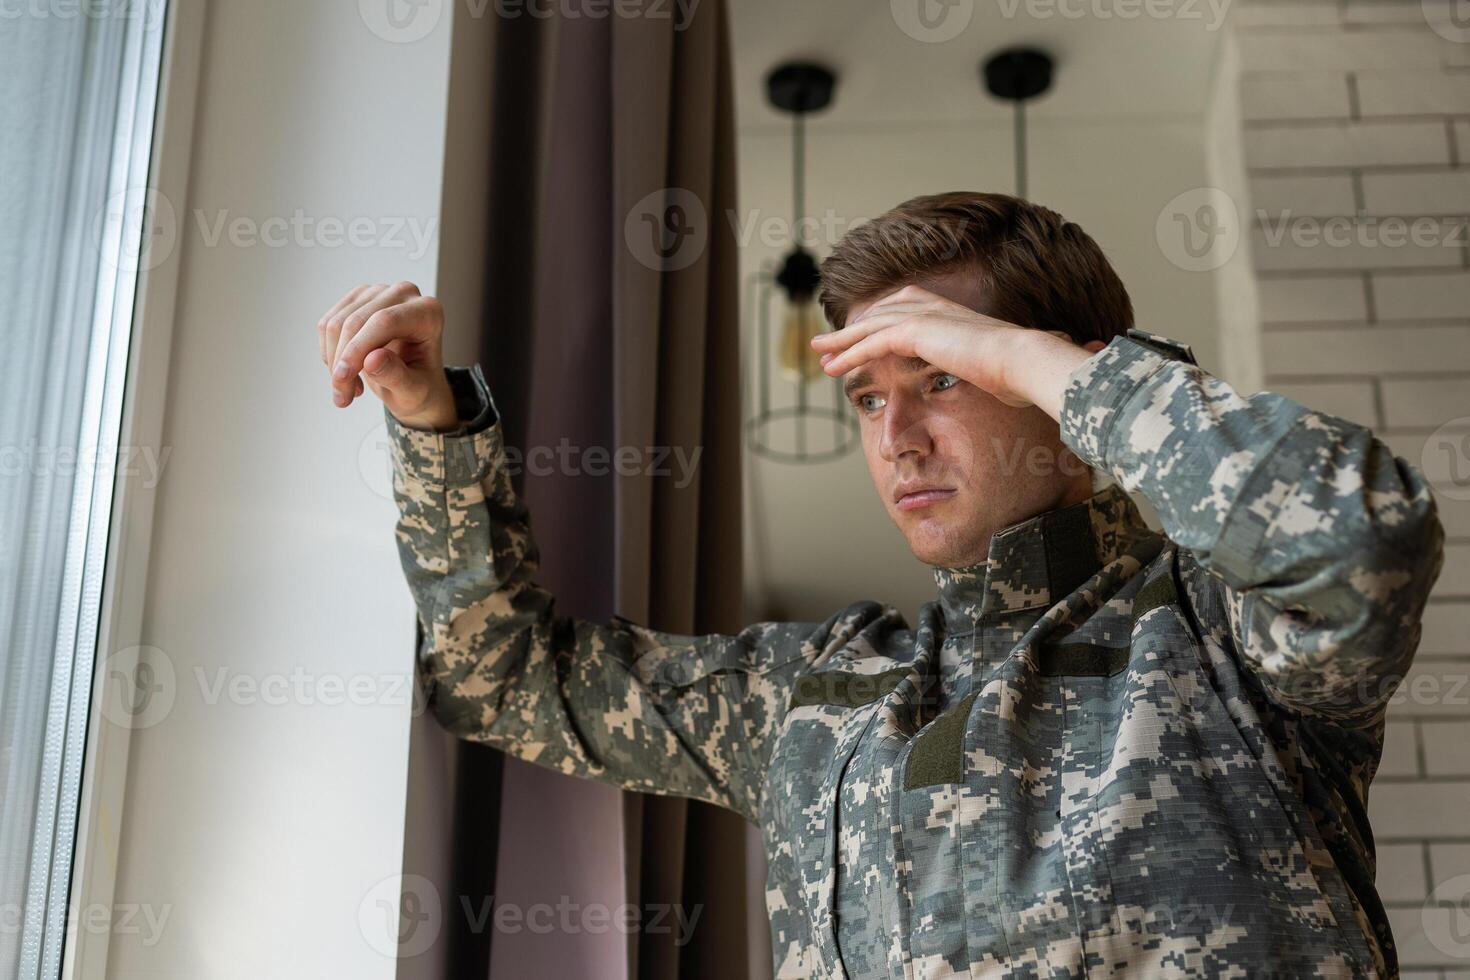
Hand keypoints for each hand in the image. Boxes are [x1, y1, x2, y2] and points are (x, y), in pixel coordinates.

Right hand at [317, 281, 458, 430]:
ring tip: (348, 390)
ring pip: (336, 323)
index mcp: (427, 312)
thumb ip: (397, 376)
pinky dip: (329, 353)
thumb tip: (371, 359)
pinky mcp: (357, 298)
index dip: (357, 349)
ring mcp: (378, 292)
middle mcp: (404, 293)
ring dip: (333, 362)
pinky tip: (346, 372)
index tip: (342, 380)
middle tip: (342, 397)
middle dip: (342, 362)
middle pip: (356, 321)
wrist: (415, 381)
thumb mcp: (414, 392)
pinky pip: (327, 324)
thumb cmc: (420, 386)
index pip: (384, 321)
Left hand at [808, 284, 1098, 419]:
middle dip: (853, 329)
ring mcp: (925, 317)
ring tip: (819, 354)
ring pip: (870, 328)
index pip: (905, 309)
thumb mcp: (994, 368)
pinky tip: (832, 367)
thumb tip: (996, 384)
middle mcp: (935, 307)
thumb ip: (983, 369)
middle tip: (827, 342)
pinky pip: (872, 343)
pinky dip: (849, 354)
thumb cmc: (1018, 371)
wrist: (1024, 362)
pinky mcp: (916, 332)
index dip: (880, 322)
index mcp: (952, 312)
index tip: (862, 336)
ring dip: (842, 342)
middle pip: (881, 314)